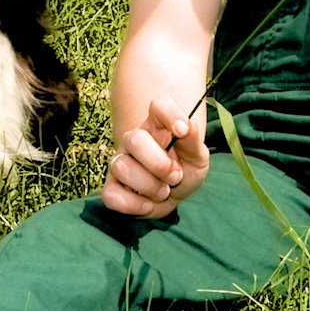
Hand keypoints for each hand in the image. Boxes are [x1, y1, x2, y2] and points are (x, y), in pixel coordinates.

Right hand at [100, 98, 209, 219]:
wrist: (175, 194)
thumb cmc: (185, 168)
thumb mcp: (198, 156)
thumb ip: (193, 140)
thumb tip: (185, 127)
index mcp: (158, 126)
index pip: (159, 106)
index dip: (171, 114)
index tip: (182, 131)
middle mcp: (135, 140)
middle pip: (135, 139)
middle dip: (160, 165)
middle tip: (175, 176)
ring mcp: (120, 162)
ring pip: (121, 167)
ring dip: (150, 186)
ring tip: (164, 191)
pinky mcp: (112, 188)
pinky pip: (111, 195)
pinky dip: (134, 205)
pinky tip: (148, 204)